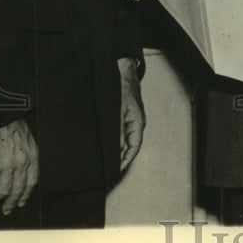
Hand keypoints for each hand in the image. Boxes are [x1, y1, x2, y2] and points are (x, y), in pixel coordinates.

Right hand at [0, 118, 37, 214]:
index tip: (20, 203)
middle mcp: (21, 162)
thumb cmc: (9, 124)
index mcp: (31, 155)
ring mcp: (6, 165)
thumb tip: (22, 170)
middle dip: (11, 202)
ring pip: (2, 191)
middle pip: (17, 190)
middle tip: (6, 209)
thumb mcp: (26, 138)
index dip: (25, 195)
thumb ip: (26, 154)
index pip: (31, 182)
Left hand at [117, 57, 145, 171]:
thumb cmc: (122, 88)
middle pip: (130, 146)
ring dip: (116, 150)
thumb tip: (116, 148)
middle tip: (108, 170)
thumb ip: (118, 130)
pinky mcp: (124, 117)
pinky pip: (120, 133)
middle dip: (120, 158)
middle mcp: (135, 124)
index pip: (134, 147)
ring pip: (124, 140)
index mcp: (138, 123)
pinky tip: (106, 145)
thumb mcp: (118, 110)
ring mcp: (130, 120)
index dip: (126, 160)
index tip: (116, 170)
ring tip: (105, 161)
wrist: (122, 72)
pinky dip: (114, 142)